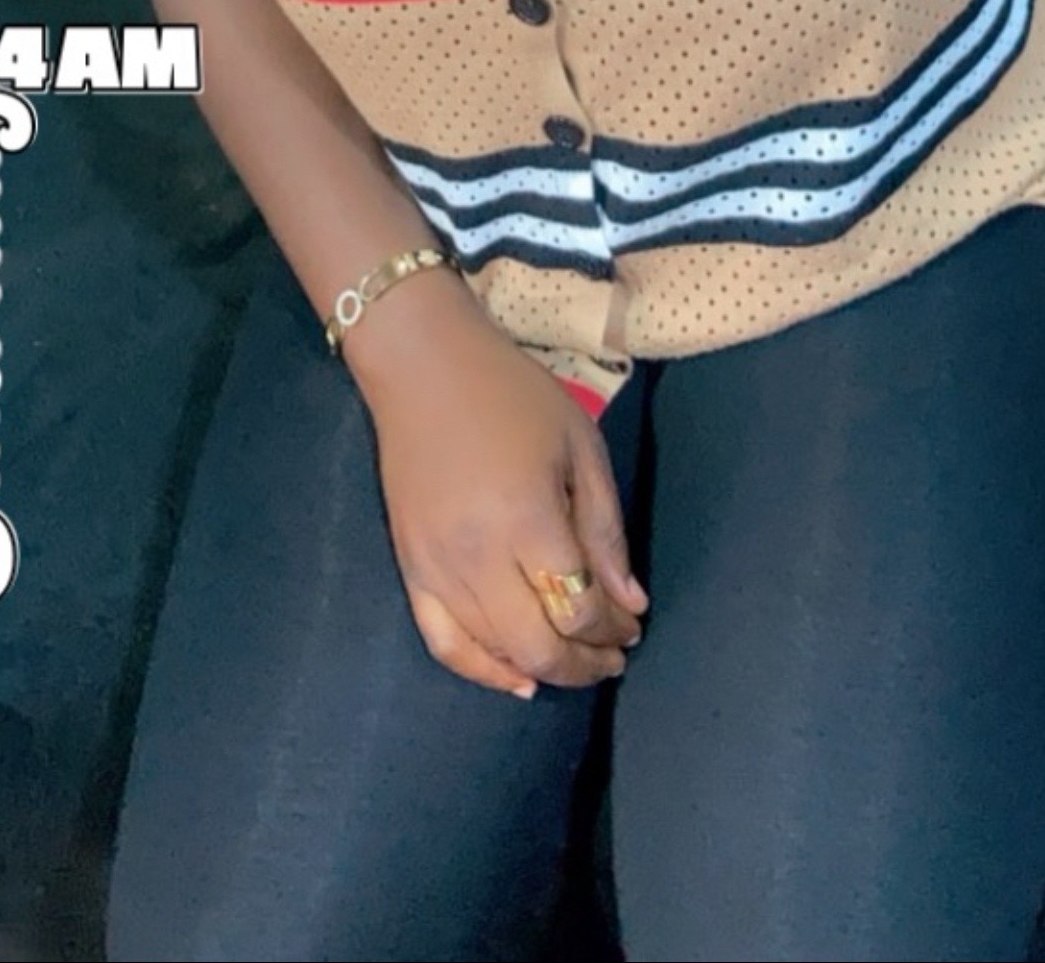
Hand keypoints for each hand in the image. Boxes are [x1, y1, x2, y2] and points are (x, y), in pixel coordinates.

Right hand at [351, 280, 648, 696]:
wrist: (423, 367)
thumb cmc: (511, 394)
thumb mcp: (579, 445)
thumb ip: (605, 529)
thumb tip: (630, 603)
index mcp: (528, 519)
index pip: (579, 606)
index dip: (613, 627)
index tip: (634, 624)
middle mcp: (478, 557)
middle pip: (539, 647)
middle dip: (585, 663)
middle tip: (614, 656)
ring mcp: (436, 569)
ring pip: (495, 653)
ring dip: (545, 670)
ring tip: (578, 662)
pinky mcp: (410, 570)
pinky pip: (444, 644)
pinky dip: (483, 670)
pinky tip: (517, 678)